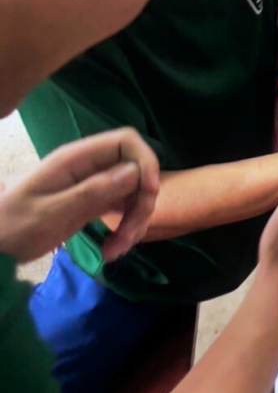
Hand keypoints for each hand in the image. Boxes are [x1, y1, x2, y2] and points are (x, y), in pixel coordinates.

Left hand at [0, 128, 159, 263]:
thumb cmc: (14, 228)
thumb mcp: (51, 214)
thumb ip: (92, 192)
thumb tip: (135, 172)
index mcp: (76, 159)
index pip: (126, 141)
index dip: (145, 162)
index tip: (148, 194)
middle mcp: (88, 167)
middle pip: (135, 170)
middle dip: (141, 203)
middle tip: (128, 236)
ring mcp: (91, 184)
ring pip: (132, 192)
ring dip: (133, 221)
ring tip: (115, 251)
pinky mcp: (92, 202)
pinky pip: (121, 208)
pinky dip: (123, 229)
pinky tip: (110, 250)